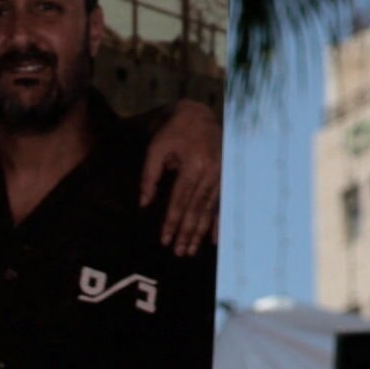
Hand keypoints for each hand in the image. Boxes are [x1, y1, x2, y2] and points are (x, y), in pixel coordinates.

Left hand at [139, 98, 222, 254]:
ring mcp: (221, 174)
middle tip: (179, 253)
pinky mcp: (225, 177)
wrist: (198, 115)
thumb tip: (144, 205)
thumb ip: (149, 176)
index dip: (172, 221)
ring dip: (200, 232)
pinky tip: (214, 241)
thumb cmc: (172, 133)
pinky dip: (218, 223)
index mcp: (194, 164)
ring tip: (190, 251)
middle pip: (197, 208)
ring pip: (209, 209)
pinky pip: (222, 204)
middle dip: (187, 233)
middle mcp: (212, 171)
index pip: (181, 199)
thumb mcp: (156, 149)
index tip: (164, 240)